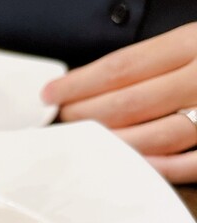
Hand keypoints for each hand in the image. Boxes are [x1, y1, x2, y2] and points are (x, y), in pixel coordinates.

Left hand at [42, 23, 196, 183]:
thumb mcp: (195, 44)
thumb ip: (157, 62)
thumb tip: (96, 86)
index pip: (123, 67)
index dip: (80, 84)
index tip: (50, 94)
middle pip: (129, 104)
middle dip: (86, 117)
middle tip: (62, 123)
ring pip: (153, 137)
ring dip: (112, 145)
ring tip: (86, 145)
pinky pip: (187, 165)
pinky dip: (155, 168)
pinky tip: (128, 166)